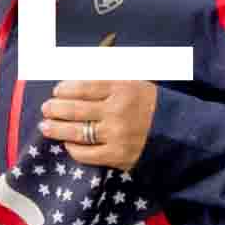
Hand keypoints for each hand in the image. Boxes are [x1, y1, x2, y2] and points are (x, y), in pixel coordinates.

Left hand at [38, 71, 161, 173]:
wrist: (178, 133)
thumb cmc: (151, 104)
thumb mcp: (135, 81)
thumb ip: (108, 74)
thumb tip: (78, 68)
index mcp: (123, 87)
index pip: (84, 86)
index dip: (65, 88)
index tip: (57, 91)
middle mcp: (118, 110)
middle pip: (75, 109)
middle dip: (55, 108)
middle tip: (46, 108)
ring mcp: (116, 134)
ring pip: (76, 131)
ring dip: (56, 129)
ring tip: (46, 126)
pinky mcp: (117, 155)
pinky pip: (86, 153)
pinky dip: (73, 148)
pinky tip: (68, 143)